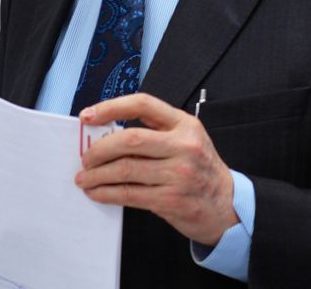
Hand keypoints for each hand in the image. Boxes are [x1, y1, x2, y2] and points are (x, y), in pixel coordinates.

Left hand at [74, 92, 238, 245]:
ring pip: (124, 169)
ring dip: (97, 175)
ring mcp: (178, 174)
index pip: (142, 104)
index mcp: (184, 124)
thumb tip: (108, 130)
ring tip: (85, 178)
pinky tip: (97, 192)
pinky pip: (128, 194)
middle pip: (129, 140)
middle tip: (85, 157)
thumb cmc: (200, 169)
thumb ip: (155, 130)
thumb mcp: (188, 138)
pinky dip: (106, 193)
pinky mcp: (170, 200)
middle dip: (98, 149)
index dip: (111, 107)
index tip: (87, 116)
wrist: (226, 205)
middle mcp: (183, 146)